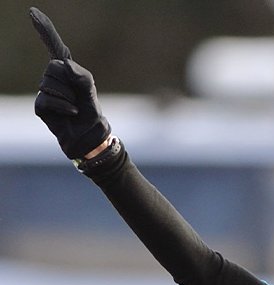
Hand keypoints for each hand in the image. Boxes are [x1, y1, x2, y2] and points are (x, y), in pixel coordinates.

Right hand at [30, 7, 110, 159]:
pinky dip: (63, 107)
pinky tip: (70, 113)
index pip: (54, 45)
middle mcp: (54, 78)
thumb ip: (80, 75)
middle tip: (78, 97)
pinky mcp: (41, 105)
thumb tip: (63, 65)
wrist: (89, 135)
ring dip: (68, 97)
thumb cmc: (91, 111)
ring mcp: (45, 91)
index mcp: (67, 70)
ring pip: (50, 85)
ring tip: (75, 106)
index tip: (32, 12)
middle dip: (70, 83)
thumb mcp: (90, 90)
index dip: (44, 29)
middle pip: (53, 68)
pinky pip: (47, 100)